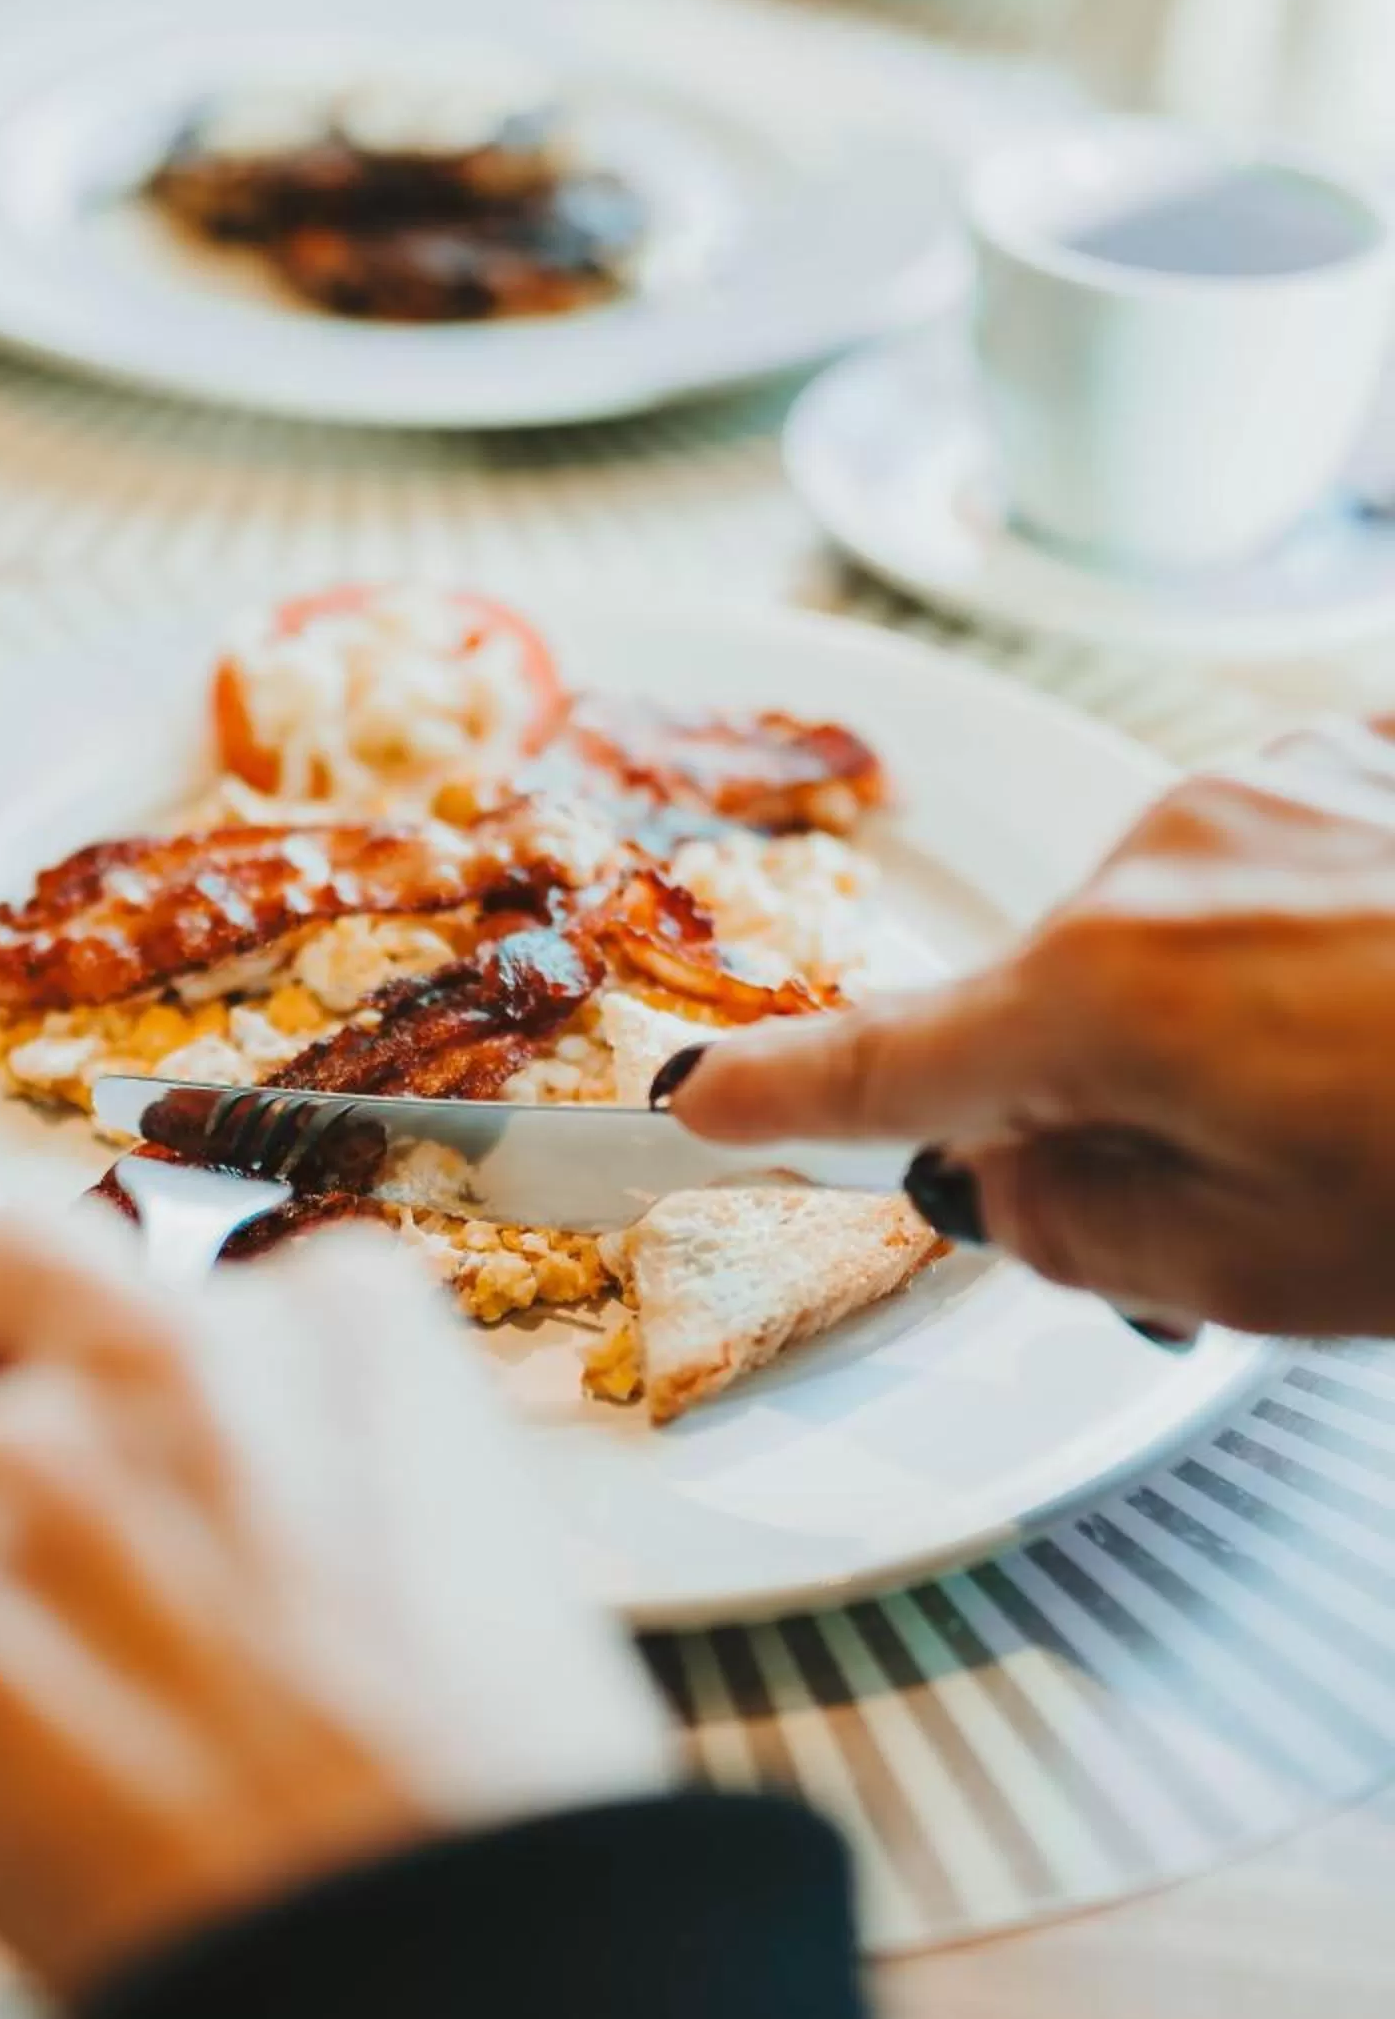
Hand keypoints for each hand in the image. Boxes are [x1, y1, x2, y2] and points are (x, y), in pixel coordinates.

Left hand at [0, 1217, 668, 2006]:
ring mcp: (30, 1467)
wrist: (458, 1985)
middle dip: (12, 1386)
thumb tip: (245, 1521)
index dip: (182, 1412)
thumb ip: (346, 1479)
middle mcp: (176, 1351)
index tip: (201, 1517)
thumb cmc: (501, 1818)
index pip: (207, 1290)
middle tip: (54, 1548)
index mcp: (347, 1324)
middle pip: (7, 1288)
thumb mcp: (488, 1560)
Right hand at [660, 716, 1394, 1338]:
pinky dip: (1321, 937)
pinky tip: (1394, 995)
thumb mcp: (1279, 1267)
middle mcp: (1166, 858)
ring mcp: (1272, 784)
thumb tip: (995, 1180)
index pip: (886, 1063)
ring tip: (1371, 1083)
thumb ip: (1081, 1229)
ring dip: (1233, 1010)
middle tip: (1260, 1175)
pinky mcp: (1363, 751)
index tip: (693, 1093)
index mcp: (1110, 992)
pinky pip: (1282, 864)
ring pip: (1176, 932)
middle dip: (1114, 1088)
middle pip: (1061, 1005)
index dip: (775, 1092)